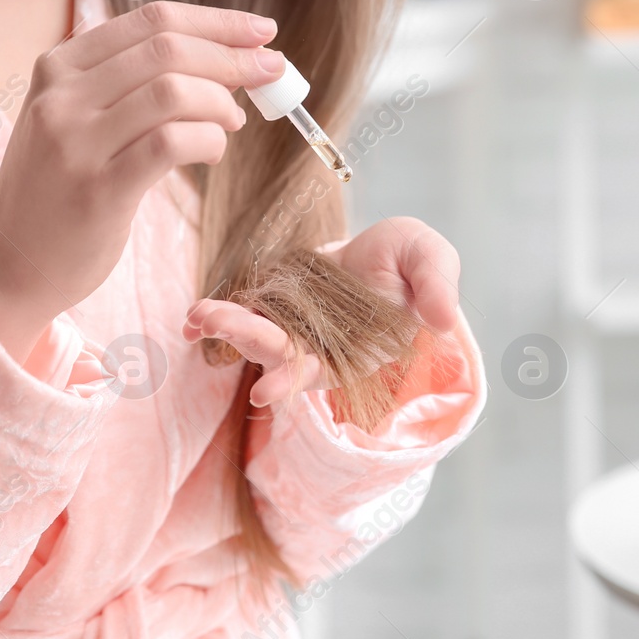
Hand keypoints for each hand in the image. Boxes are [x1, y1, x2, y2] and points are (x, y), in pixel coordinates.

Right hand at [0, 0, 285, 361]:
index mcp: (59, 67)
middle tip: (271, 71)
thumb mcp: (72, 119)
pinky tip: (213, 150)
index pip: (151, 20)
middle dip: (232, 55)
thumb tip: (219, 59)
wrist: (8, 264)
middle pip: (168, 49)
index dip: (216, 22)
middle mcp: (62, 96)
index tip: (262, 32)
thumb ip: (125, 85)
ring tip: (233, 121)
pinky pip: (172, 143)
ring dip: (221, 101)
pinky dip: (208, 140)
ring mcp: (76, 142)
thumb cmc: (57, 190)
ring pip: (173, 91)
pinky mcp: (99, 190)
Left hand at [179, 217, 460, 407]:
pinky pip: (247, 313)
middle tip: (210, 321)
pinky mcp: (278, 308)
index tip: (263, 390)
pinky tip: (195, 315)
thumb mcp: (430, 258)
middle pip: (280, 352)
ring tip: (198, 314)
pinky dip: (221, 315)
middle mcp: (323, 349)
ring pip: (258, 334)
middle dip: (246, 337)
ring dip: (227, 325)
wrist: (384, 248)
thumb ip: (439, 286)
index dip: (293, 380)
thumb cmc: (410, 261)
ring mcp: (297, 330)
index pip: (324, 371)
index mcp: (362, 351)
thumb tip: (444, 320)